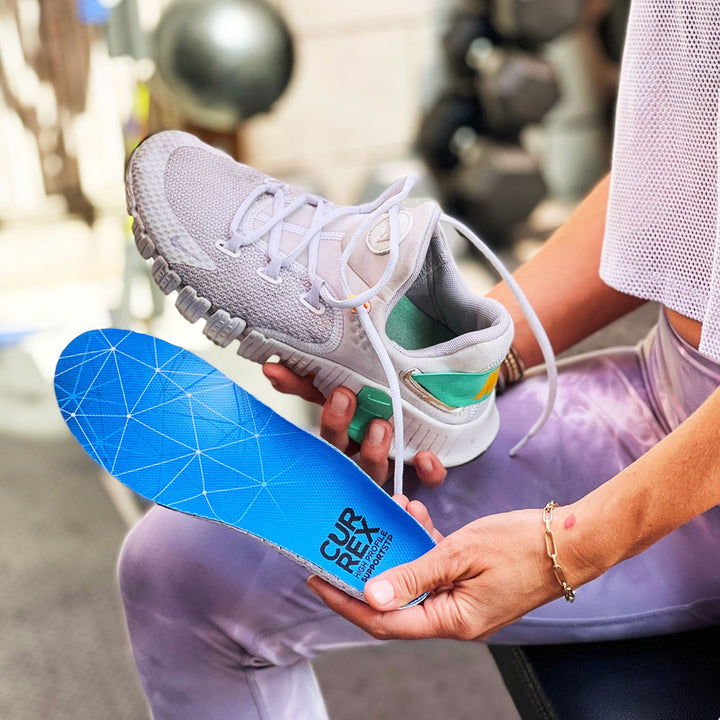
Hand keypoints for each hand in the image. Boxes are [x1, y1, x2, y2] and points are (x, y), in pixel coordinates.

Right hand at [263, 362, 446, 486]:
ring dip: (373, 451)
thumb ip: (305, 380)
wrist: (419, 405)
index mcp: (338, 434)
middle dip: (338, 427)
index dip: (320, 415)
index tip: (324, 392)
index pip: (322, 430)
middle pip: (341, 452)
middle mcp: (358, 453)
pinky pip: (423, 481)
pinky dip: (427, 473)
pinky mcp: (418, 474)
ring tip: (380, 425)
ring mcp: (386, 465)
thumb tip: (271, 370)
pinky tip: (425, 457)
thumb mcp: (338, 385)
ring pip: (375, 472)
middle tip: (343, 397)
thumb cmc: (370, 400)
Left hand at [307, 502, 594, 640]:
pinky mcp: (471, 584)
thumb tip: (372, 594)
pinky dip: (421, 546)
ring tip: (381, 522)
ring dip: (396, 552)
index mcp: (452, 620)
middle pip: (394, 604)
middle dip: (365, 574)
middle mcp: (454, 618)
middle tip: (337, 550)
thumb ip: (415, 574)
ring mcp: (463, 601)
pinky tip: (415, 518)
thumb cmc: (524, 545)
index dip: (347, 602)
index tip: (319, 581)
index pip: (385, 620)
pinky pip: (434, 570)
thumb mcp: (461, 553)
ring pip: (413, 582)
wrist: (572, 541)